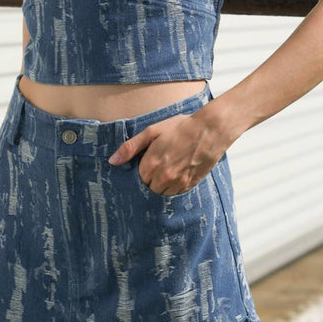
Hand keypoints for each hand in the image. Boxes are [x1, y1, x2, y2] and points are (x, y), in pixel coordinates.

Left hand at [108, 106, 229, 195]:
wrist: (210, 130)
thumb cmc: (181, 127)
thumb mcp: (152, 131)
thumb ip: (130, 147)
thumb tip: (112, 161)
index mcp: (151, 164)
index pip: (137, 179)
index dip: (141, 170)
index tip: (147, 163)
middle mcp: (163, 177)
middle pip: (148, 189)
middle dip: (150, 179)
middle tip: (158, 165)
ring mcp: (178, 182)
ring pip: (162, 193)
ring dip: (161, 185)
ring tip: (168, 169)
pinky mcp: (190, 185)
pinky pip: (176, 194)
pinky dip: (174, 187)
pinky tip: (178, 173)